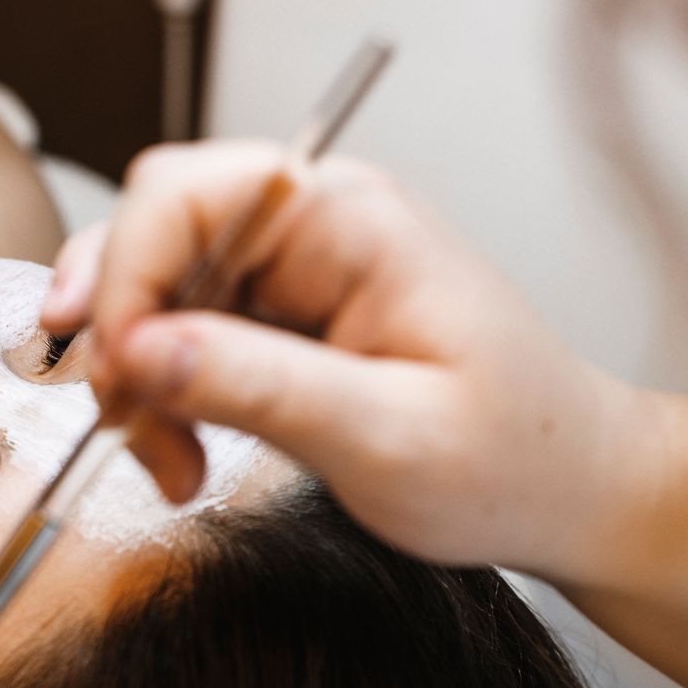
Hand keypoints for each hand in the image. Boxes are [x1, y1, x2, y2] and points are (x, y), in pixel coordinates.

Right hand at [43, 139, 654, 576]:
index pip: (179, 196)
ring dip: (134, 378)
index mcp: (348, 220)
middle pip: (150, 235)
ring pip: (153, 290)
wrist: (567, 491)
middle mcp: (312, 226)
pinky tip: (186, 453)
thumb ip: (259, 387)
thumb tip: (140, 349)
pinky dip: (161, 397)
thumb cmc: (513, 459)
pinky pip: (181, 334)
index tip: (119, 377)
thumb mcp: (386, 438)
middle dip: (119, 336)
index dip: (124, 280)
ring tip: (170, 462)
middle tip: (135, 432)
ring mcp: (292, 270)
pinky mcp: (281, 317)